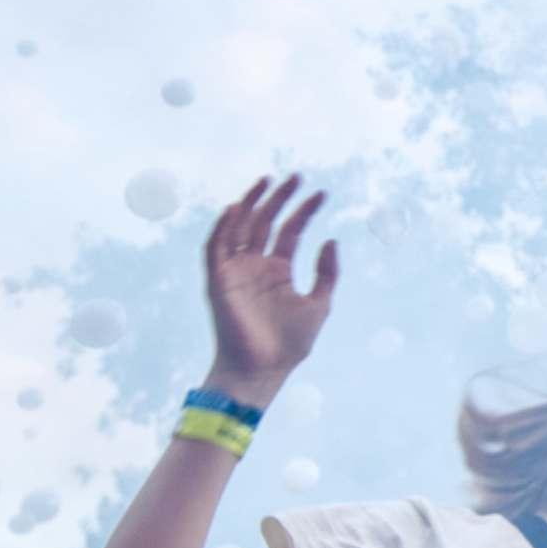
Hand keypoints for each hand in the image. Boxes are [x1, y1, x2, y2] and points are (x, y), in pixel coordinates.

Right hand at [202, 175, 338, 400]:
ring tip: (268, 181)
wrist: (262, 370)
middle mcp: (255, 266)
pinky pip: (215, 249)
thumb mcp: (319, 304)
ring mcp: (236, 271)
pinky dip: (222, 228)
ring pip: (240, 227)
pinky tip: (235, 208)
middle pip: (265, 222)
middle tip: (296, 177)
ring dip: (250, 203)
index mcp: (277, 270)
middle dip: (279, 198)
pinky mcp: (218, 281)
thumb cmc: (289, 344)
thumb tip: (331, 240)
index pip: (289, 231)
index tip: (322, 193)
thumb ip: (326, 274)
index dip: (304, 211)